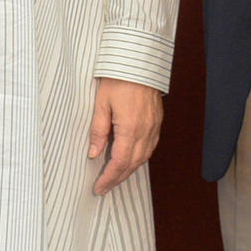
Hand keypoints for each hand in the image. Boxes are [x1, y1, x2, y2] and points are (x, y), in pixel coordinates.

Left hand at [89, 77, 162, 194]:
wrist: (138, 62)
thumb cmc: (118, 79)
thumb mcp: (101, 104)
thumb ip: (98, 130)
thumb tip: (94, 153)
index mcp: (130, 128)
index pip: (119, 162)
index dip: (109, 178)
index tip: (99, 187)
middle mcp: (145, 131)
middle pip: (132, 164)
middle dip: (118, 178)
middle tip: (104, 187)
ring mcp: (154, 127)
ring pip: (143, 158)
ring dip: (129, 170)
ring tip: (115, 177)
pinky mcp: (157, 122)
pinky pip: (150, 147)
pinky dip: (140, 158)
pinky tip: (131, 160)